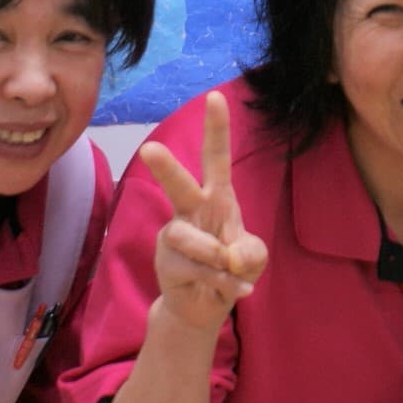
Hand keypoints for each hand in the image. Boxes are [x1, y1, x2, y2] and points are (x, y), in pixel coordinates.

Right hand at [141, 91, 269, 333]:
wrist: (205, 307)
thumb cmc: (229, 268)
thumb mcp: (252, 257)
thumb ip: (250, 252)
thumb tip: (228, 256)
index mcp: (216, 197)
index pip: (216, 158)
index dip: (216, 128)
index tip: (215, 95)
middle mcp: (191, 211)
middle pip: (179, 185)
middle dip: (166, 167)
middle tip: (149, 149)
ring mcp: (174, 237)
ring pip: (186, 236)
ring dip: (215, 258)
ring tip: (229, 271)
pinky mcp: (167, 263)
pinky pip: (197, 270)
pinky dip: (222, 283)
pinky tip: (235, 291)